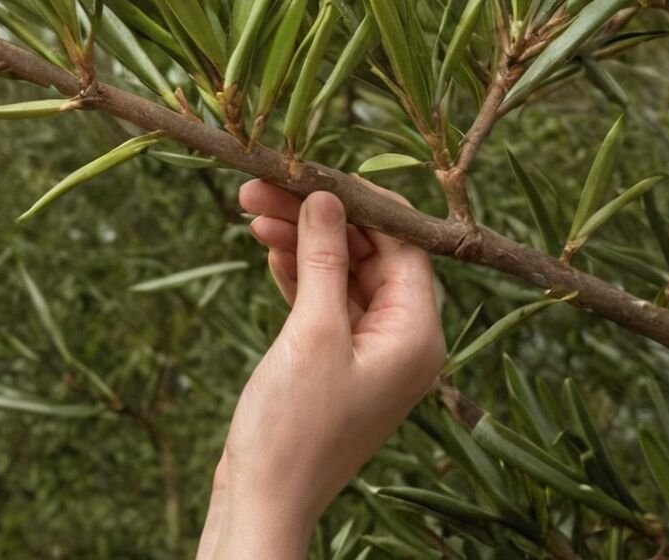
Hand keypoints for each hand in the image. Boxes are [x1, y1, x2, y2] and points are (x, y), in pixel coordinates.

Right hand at [198, 181, 444, 557]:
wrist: (263, 498)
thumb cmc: (293, 427)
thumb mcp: (312, 332)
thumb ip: (324, 259)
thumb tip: (328, 197)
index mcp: (417, 334)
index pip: (402, 244)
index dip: (359, 202)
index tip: (314, 170)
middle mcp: (403, 339)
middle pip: (367, 253)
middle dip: (316, 217)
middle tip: (262, 187)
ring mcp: (369, 351)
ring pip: (340, 273)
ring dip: (300, 240)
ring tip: (251, 209)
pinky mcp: (336, 360)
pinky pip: (324, 300)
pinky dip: (298, 272)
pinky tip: (269, 248)